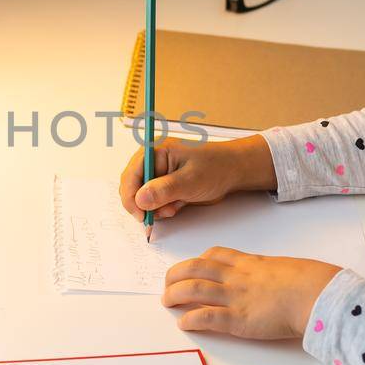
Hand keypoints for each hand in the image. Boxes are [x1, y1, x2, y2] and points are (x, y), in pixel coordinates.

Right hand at [119, 135, 273, 223]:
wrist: (233, 171)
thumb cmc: (216, 167)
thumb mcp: (190, 180)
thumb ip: (164, 189)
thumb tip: (139, 199)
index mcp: (155, 150)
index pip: (130, 175)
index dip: (131, 197)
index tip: (140, 215)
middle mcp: (152, 160)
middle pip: (133, 187)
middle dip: (145, 204)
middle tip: (161, 213)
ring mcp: (158, 172)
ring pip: (143, 197)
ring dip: (156, 207)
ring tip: (174, 207)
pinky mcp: (164, 184)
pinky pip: (154, 201)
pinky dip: (164, 207)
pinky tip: (178, 205)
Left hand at [162, 247, 342, 338]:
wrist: (316, 294)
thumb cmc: (311, 283)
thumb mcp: (287, 269)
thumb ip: (273, 274)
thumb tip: (277, 281)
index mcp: (250, 264)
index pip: (215, 255)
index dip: (199, 260)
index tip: (191, 268)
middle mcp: (237, 277)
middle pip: (195, 268)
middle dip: (176, 275)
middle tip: (168, 285)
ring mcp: (235, 297)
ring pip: (193, 289)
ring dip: (175, 294)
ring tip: (166, 301)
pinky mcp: (237, 320)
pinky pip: (205, 317)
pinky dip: (190, 319)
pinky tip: (183, 324)